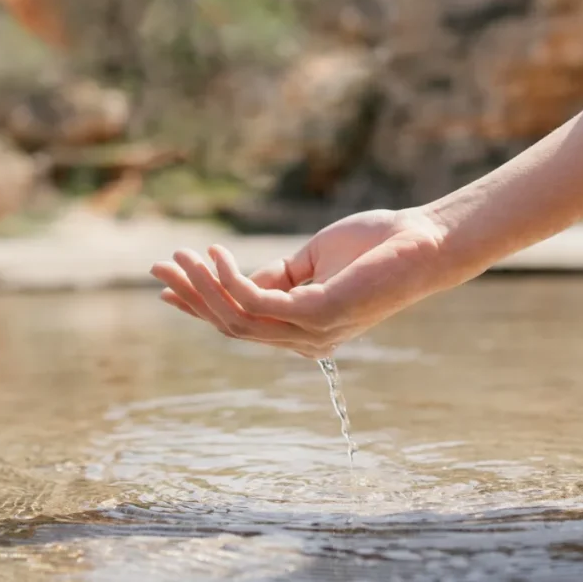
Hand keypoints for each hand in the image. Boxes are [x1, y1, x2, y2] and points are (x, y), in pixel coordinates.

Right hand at [149, 208, 447, 357]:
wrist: (424, 241)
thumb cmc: (376, 247)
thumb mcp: (311, 261)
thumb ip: (275, 276)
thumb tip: (234, 278)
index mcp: (303, 330)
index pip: (241, 324)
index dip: (200, 305)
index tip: (166, 286)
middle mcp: (305, 340)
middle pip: (231, 326)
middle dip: (191, 296)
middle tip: (158, 266)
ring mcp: (312, 333)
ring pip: (237, 318)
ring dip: (202, 286)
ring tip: (180, 255)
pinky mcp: (319, 315)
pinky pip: (257, 302)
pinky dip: (230, 279)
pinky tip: (216, 254)